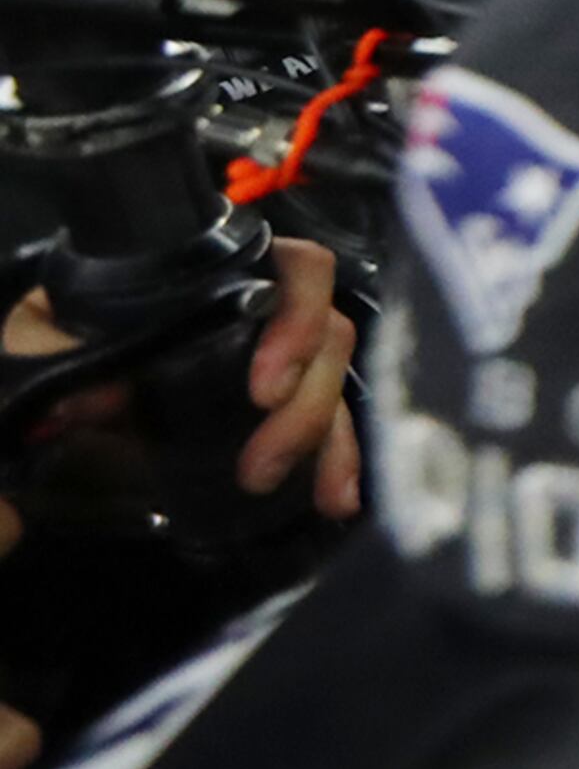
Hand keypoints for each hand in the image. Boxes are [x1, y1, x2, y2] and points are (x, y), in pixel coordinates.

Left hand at [4, 235, 359, 513]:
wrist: (63, 377)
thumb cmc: (67, 334)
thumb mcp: (51, 331)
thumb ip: (61, 351)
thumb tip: (93, 399)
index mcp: (224, 273)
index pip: (299, 270)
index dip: (300, 320)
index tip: (265, 388)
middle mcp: (267, 307)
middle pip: (329, 335)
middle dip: (305, 405)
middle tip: (262, 463)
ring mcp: (281, 357)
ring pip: (334, 382)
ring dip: (323, 439)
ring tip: (273, 484)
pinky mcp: (284, 403)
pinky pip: (335, 422)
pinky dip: (338, 459)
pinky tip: (336, 498)